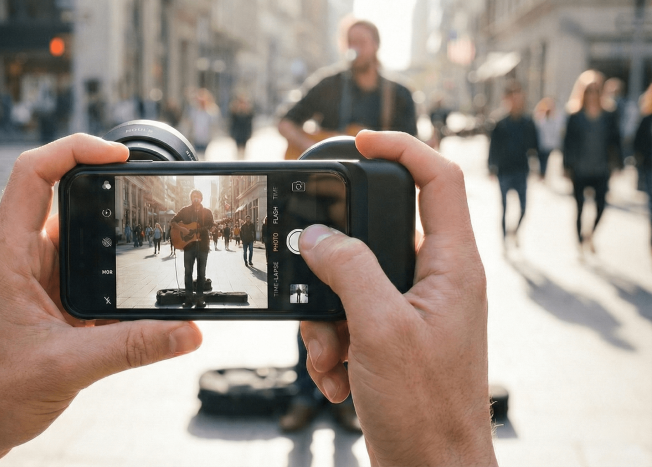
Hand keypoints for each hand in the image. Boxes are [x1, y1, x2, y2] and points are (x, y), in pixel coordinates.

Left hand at [0, 134, 202, 465]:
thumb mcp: (67, 367)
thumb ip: (133, 347)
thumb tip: (188, 331)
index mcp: (10, 254)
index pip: (34, 172)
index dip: (77, 149)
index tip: (120, 155)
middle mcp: (19, 257)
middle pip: (66, 199)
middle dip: (109, 196)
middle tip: (152, 199)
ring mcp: (31, 279)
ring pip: (79, 241)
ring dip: (112, 243)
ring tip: (151, 244)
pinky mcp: (43, 302)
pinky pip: (83, 274)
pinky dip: (111, 278)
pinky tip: (134, 294)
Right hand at [299, 131, 495, 465]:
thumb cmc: (426, 408)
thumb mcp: (380, 329)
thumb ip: (348, 270)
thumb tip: (315, 235)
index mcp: (452, 266)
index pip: (438, 178)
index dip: (402, 147)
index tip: (360, 138)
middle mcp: (436, 281)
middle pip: (376, 233)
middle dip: (334, 263)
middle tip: (315, 283)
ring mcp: (413, 311)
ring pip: (351, 281)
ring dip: (326, 316)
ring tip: (331, 354)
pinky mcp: (391, 338)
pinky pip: (347, 317)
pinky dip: (331, 343)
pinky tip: (336, 376)